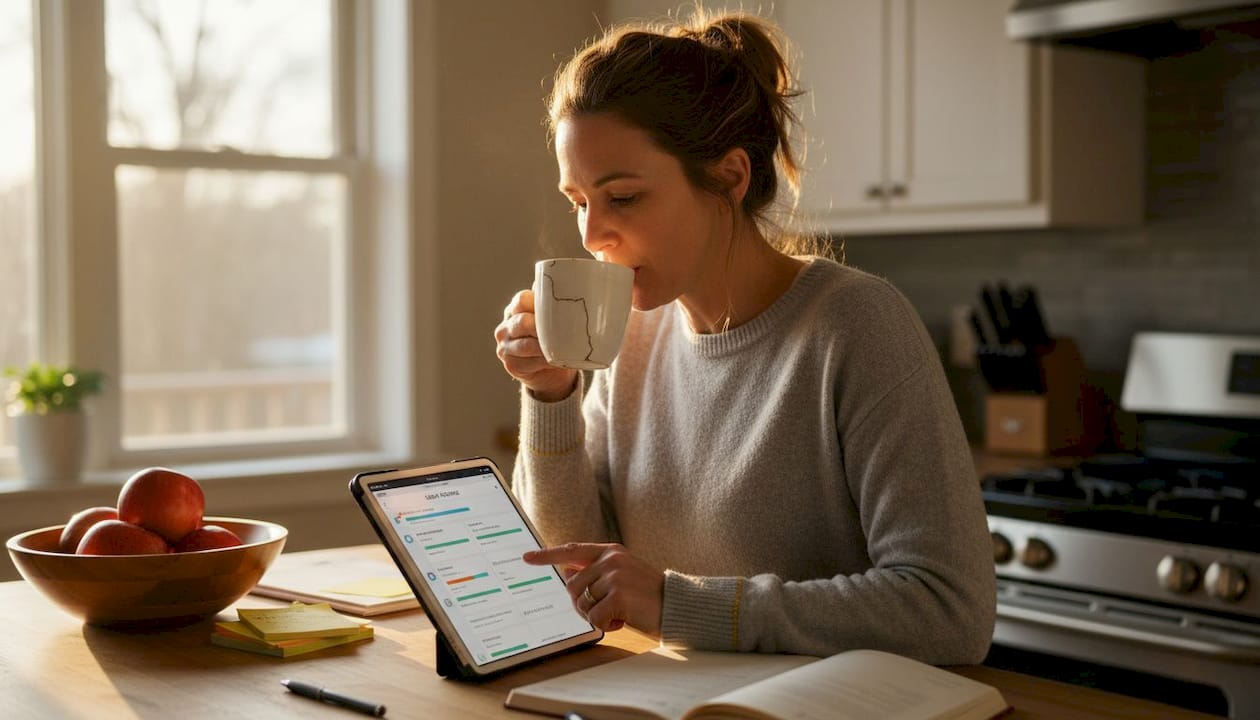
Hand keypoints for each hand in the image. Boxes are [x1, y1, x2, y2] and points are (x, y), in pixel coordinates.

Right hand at [494, 289, 577, 400]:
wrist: (552, 372)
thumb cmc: (554, 339)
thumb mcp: (554, 318)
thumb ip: (555, 302)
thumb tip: (568, 279)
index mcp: (515, 309)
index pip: (522, 299)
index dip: (539, 304)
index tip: (559, 309)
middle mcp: (506, 326)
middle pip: (522, 322)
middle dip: (542, 327)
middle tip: (564, 330)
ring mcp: (505, 347)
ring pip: (525, 345)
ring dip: (545, 346)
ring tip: (563, 347)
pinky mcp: (511, 365)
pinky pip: (529, 362)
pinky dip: (545, 361)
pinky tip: (556, 360)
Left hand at [524, 542, 663, 635]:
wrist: (678, 605)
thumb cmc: (648, 595)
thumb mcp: (623, 574)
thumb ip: (598, 571)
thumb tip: (567, 572)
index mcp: (611, 550)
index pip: (571, 551)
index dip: (547, 555)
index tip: (527, 557)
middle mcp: (611, 559)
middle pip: (572, 586)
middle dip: (582, 604)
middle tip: (605, 610)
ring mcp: (614, 575)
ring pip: (581, 603)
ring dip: (595, 615)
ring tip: (618, 614)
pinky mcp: (618, 595)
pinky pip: (593, 617)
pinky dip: (604, 626)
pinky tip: (622, 621)